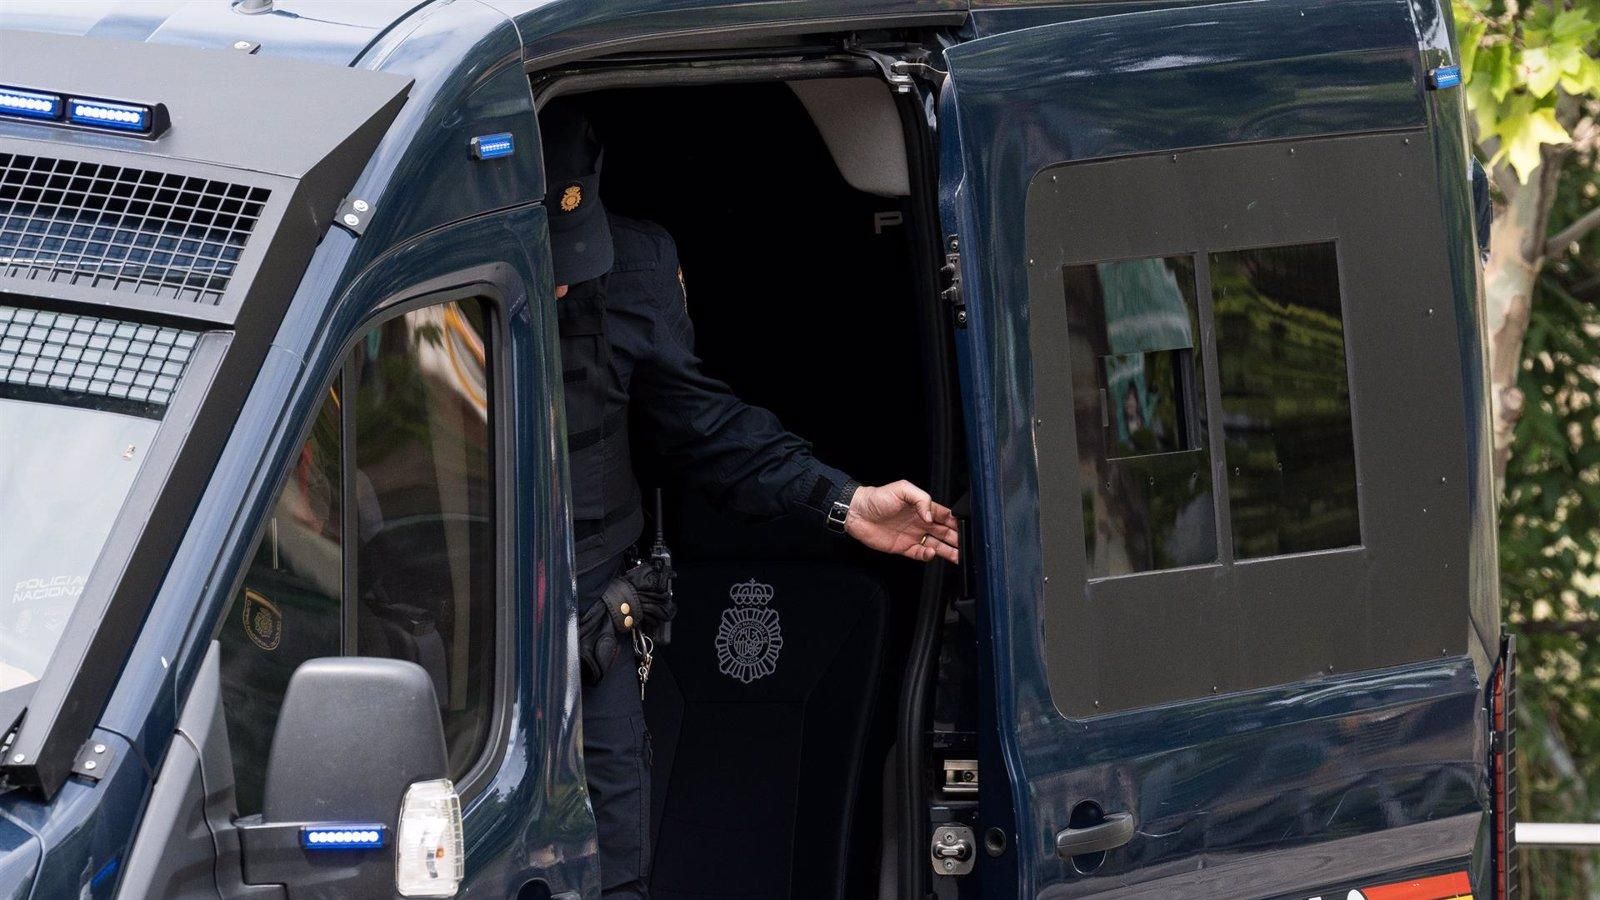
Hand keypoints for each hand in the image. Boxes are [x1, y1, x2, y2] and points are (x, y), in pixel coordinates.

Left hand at [844, 480, 959, 563]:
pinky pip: (920, 553)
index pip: (945, 516)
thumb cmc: (877, 498)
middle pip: (944, 532)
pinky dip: (928, 555)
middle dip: (957, 539)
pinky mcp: (904, 547)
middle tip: (966, 545)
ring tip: (959, 556)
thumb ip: (921, 499)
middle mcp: (920, 522)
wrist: (857, 512)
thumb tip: (930, 516)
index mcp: (922, 508)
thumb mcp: (902, 489)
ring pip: (936, 545)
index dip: (956, 522)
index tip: (966, 528)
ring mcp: (913, 535)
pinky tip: (931, 553)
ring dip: (948, 551)